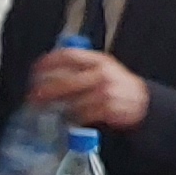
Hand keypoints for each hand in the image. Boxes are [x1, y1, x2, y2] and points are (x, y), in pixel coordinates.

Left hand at [24, 44, 151, 131]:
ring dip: (58, 107)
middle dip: (46, 90)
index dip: (49, 61)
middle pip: (66, 80)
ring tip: (48, 110)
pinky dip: (73, 118)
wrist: (142, 101)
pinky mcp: (108, 108)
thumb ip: (81, 68)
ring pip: (73, 101)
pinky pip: (83, 115)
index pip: (68, 55)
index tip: (36, 69)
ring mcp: (105, 91)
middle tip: (33, 97)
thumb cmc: (116, 85)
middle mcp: (101, 73)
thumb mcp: (102, 69)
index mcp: (98, 60)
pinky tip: (67, 119)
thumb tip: (50, 71)